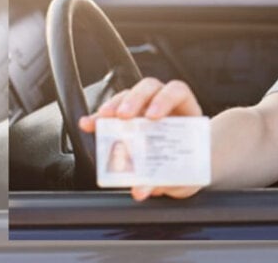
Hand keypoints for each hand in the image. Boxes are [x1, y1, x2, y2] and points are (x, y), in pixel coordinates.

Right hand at [78, 77, 203, 200]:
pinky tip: (89, 124)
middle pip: (149, 88)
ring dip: (113, 106)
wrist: (188, 170)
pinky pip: (112, 113)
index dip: (165, 99)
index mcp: (186, 110)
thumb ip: (164, 179)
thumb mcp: (181, 173)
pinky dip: (99, 119)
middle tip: (123, 116)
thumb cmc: (188, 166)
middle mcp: (165, 104)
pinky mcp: (127, 120)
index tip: (152, 116)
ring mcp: (145, 110)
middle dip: (134, 99)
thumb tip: (140, 189)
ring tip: (101, 120)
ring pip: (128, 96)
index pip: (176, 91)